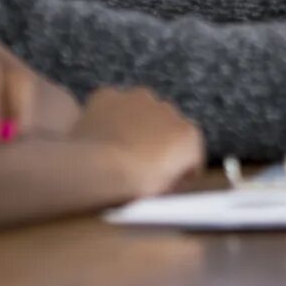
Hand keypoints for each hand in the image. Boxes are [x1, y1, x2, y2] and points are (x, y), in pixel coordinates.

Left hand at [69, 87, 205, 196]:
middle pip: (165, 125)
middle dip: (156, 140)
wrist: (96, 168)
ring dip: (134, 123)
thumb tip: (166, 176)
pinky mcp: (110, 95)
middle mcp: (169, 109)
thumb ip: (171, 177)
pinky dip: (109, 116)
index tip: (163, 181)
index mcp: (188, 135)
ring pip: (140, 109)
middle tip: (138, 163)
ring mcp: (138, 98)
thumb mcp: (164, 190)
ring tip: (117, 149)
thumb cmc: (132, 184)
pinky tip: (100, 135)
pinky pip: (112, 104)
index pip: (188, 152)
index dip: (176, 168)